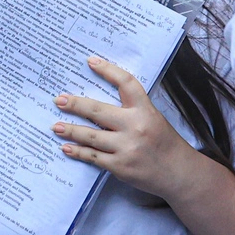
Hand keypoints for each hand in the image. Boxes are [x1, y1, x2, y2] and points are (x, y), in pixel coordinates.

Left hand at [53, 57, 200, 198]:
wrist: (178, 173)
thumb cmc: (164, 143)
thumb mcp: (153, 118)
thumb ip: (132, 109)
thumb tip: (100, 102)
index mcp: (145, 110)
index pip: (126, 83)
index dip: (108, 70)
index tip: (91, 62)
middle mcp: (135, 127)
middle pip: (98, 111)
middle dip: (75, 105)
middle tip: (59, 100)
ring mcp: (126, 148)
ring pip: (90, 136)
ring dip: (70, 130)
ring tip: (56, 126)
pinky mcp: (120, 166)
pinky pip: (93, 157)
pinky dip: (78, 152)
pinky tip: (67, 147)